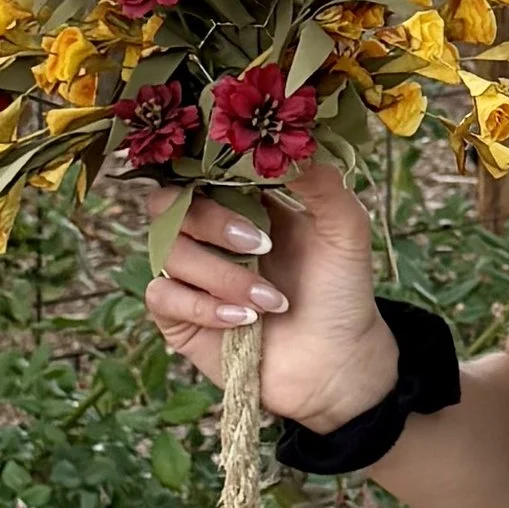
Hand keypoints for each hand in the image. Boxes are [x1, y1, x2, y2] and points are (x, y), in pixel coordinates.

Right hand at [141, 161, 391, 431]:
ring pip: (168, 253)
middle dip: (212, 222)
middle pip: (169, 205)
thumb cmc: (342, 292)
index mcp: (245, 203)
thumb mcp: (345, 231)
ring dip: (223, 275)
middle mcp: (210, 234)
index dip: (207, 168)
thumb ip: (323, 185)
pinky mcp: (180, 317)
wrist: (337, 362)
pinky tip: (243, 319)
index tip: (236, 172)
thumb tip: (295, 145)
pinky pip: (163, 296)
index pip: (202, 170)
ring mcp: (192, 275)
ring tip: (272, 301)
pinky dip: (203, 306)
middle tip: (260, 244)